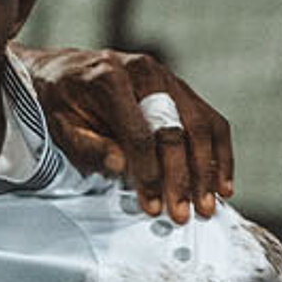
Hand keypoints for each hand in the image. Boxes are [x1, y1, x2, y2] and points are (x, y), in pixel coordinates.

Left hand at [19, 45, 231, 221]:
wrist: (62, 70)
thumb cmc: (59, 102)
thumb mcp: (60, 125)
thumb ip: (89, 146)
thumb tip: (122, 166)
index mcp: (109, 79)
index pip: (140, 133)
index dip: (149, 173)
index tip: (152, 205)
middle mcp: (144, 72)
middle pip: (176, 129)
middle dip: (182, 176)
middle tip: (184, 212)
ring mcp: (167, 77)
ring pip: (201, 124)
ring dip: (208, 168)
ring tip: (208, 203)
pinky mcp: (181, 88)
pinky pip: (211, 120)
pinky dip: (220, 153)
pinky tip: (223, 182)